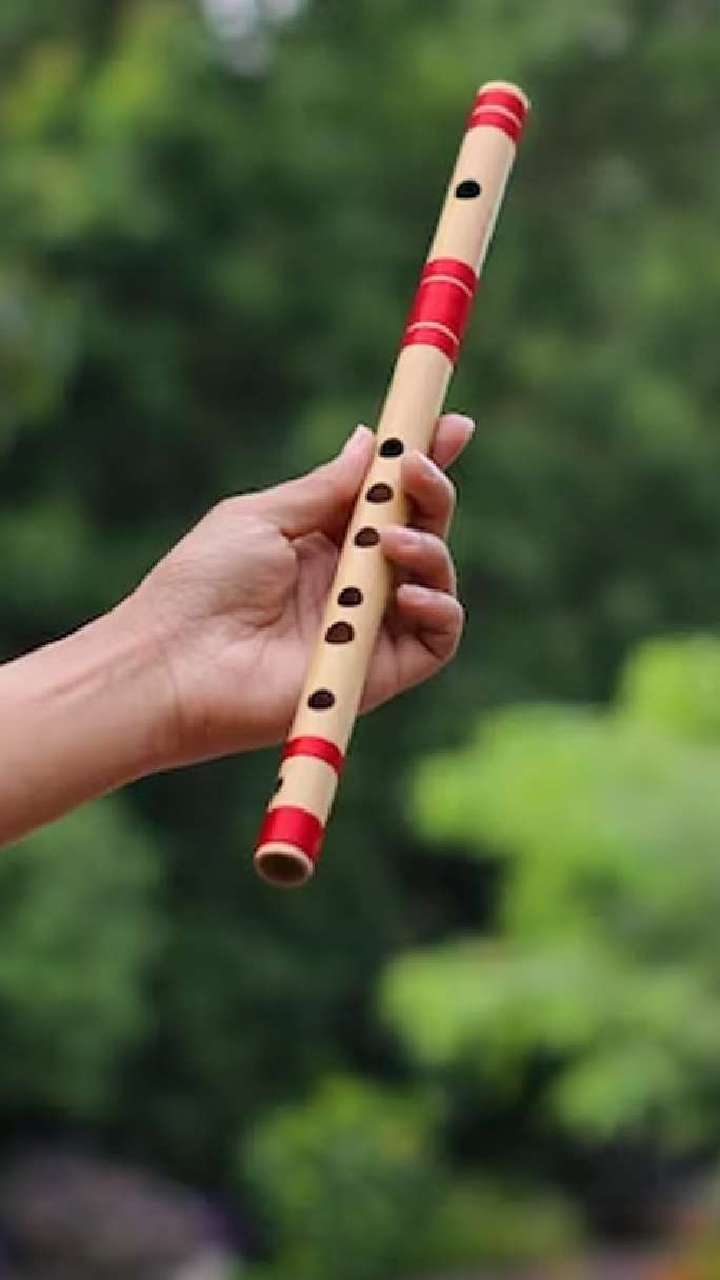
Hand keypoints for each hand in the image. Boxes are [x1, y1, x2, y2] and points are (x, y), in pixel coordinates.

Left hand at [125, 414, 473, 766]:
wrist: (175, 662)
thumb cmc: (202, 585)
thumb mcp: (263, 516)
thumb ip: (325, 487)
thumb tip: (369, 440)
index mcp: (324, 539)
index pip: (388, 497)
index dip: (424, 461)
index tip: (454, 424)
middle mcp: (352, 581)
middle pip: (420, 529)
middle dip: (432, 492)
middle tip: (418, 469)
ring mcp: (367, 625)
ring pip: (436, 579)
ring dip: (430, 548)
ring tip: (391, 543)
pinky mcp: (377, 672)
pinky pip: (437, 641)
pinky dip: (440, 610)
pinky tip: (409, 593)